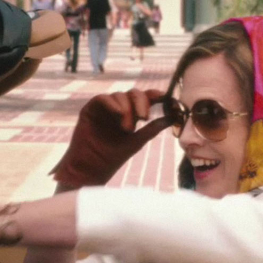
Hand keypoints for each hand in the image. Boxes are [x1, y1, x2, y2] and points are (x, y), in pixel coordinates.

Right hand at [51, 89, 169, 188]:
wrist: (92, 168)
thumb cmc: (113, 157)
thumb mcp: (137, 141)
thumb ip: (152, 128)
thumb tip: (172, 117)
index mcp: (129, 115)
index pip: (143, 99)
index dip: (153, 95)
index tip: (164, 97)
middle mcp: (117, 109)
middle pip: (133, 94)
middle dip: (141, 102)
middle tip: (144, 117)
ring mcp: (103, 109)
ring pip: (119, 95)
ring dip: (127, 108)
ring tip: (127, 128)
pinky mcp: (90, 110)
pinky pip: (102, 98)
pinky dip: (112, 103)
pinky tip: (118, 112)